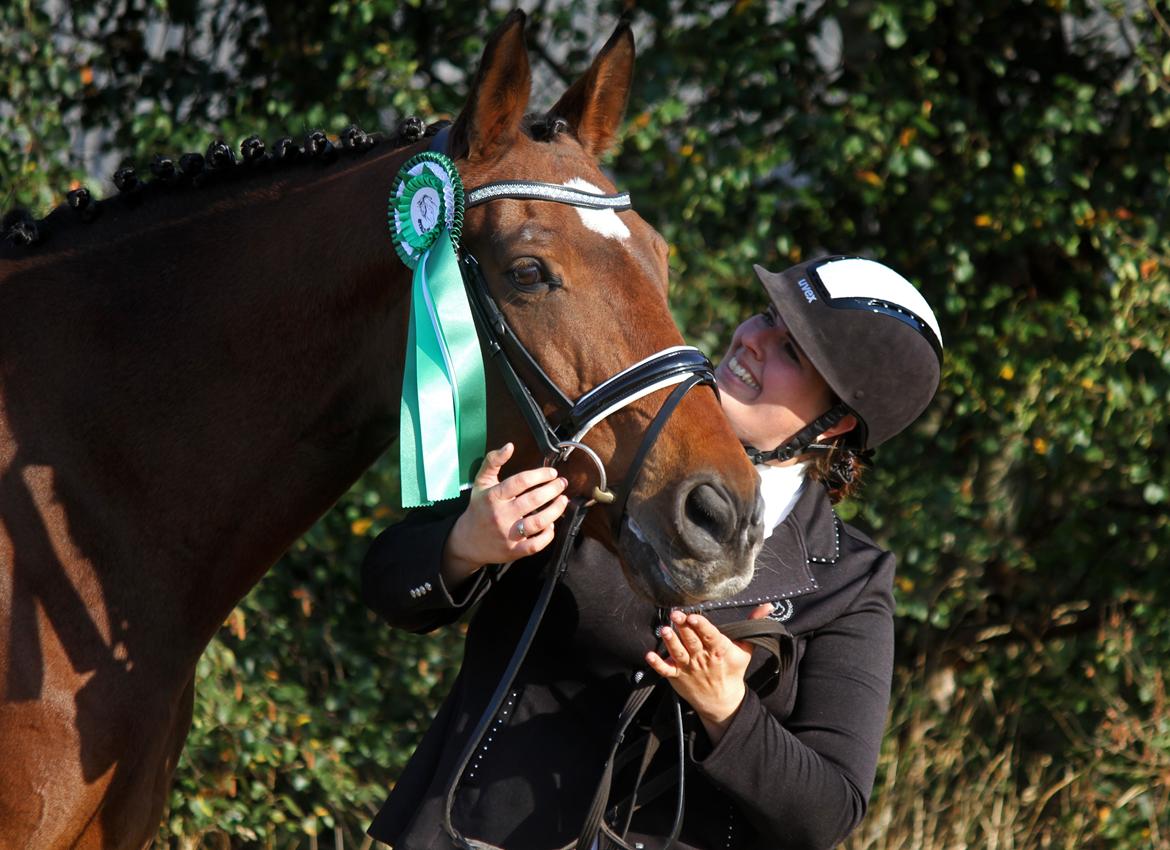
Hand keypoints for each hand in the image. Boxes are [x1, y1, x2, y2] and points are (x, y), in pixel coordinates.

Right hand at [441, 443, 568, 587]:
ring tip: (563, 500)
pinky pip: (536, 544)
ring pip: (538, 522)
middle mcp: (500, 515)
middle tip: (562, 484)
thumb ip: (493, 461)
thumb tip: (510, 446)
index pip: (520, 482)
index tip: (552, 473)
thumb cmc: (479, 508)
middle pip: (533, 500)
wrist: (468, 541)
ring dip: (555, 510)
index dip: (540, 475)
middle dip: (552, 489)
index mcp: (493, 496)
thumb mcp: (481, 482)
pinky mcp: (513, 550)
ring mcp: (507, 534)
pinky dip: (548, 534)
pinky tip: (551, 524)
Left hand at [645, 603, 774, 743]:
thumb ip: (753, 624)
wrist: (723, 701)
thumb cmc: (732, 671)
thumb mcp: (745, 649)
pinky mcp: (677, 676)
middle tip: (675, 614)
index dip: (701, 626)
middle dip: (683, 627)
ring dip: (670, 642)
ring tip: (664, 630)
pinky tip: (649, 655)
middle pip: (692, 640)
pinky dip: (657, 664)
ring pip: (678, 652)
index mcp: (719, 650)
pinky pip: (666, 670)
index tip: (693, 617)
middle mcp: (702, 658)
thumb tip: (767, 606)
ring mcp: (688, 667)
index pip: (710, 635)